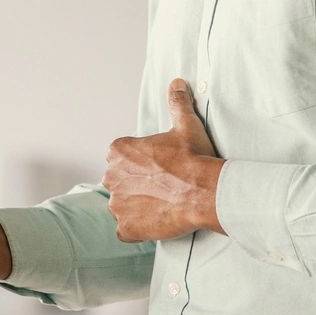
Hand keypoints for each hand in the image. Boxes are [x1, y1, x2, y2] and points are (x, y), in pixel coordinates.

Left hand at [103, 78, 224, 243]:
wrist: (204, 191)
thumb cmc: (193, 157)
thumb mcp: (185, 125)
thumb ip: (177, 103)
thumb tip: (177, 83)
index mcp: (118, 152)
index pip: (122, 159)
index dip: (142, 165)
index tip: (159, 169)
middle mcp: (111, 177)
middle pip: (120, 182)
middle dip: (136, 186)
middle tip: (162, 188)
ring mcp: (117, 204)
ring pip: (121, 206)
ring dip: (136, 207)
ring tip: (161, 205)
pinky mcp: (126, 228)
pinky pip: (125, 230)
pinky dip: (136, 229)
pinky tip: (155, 222)